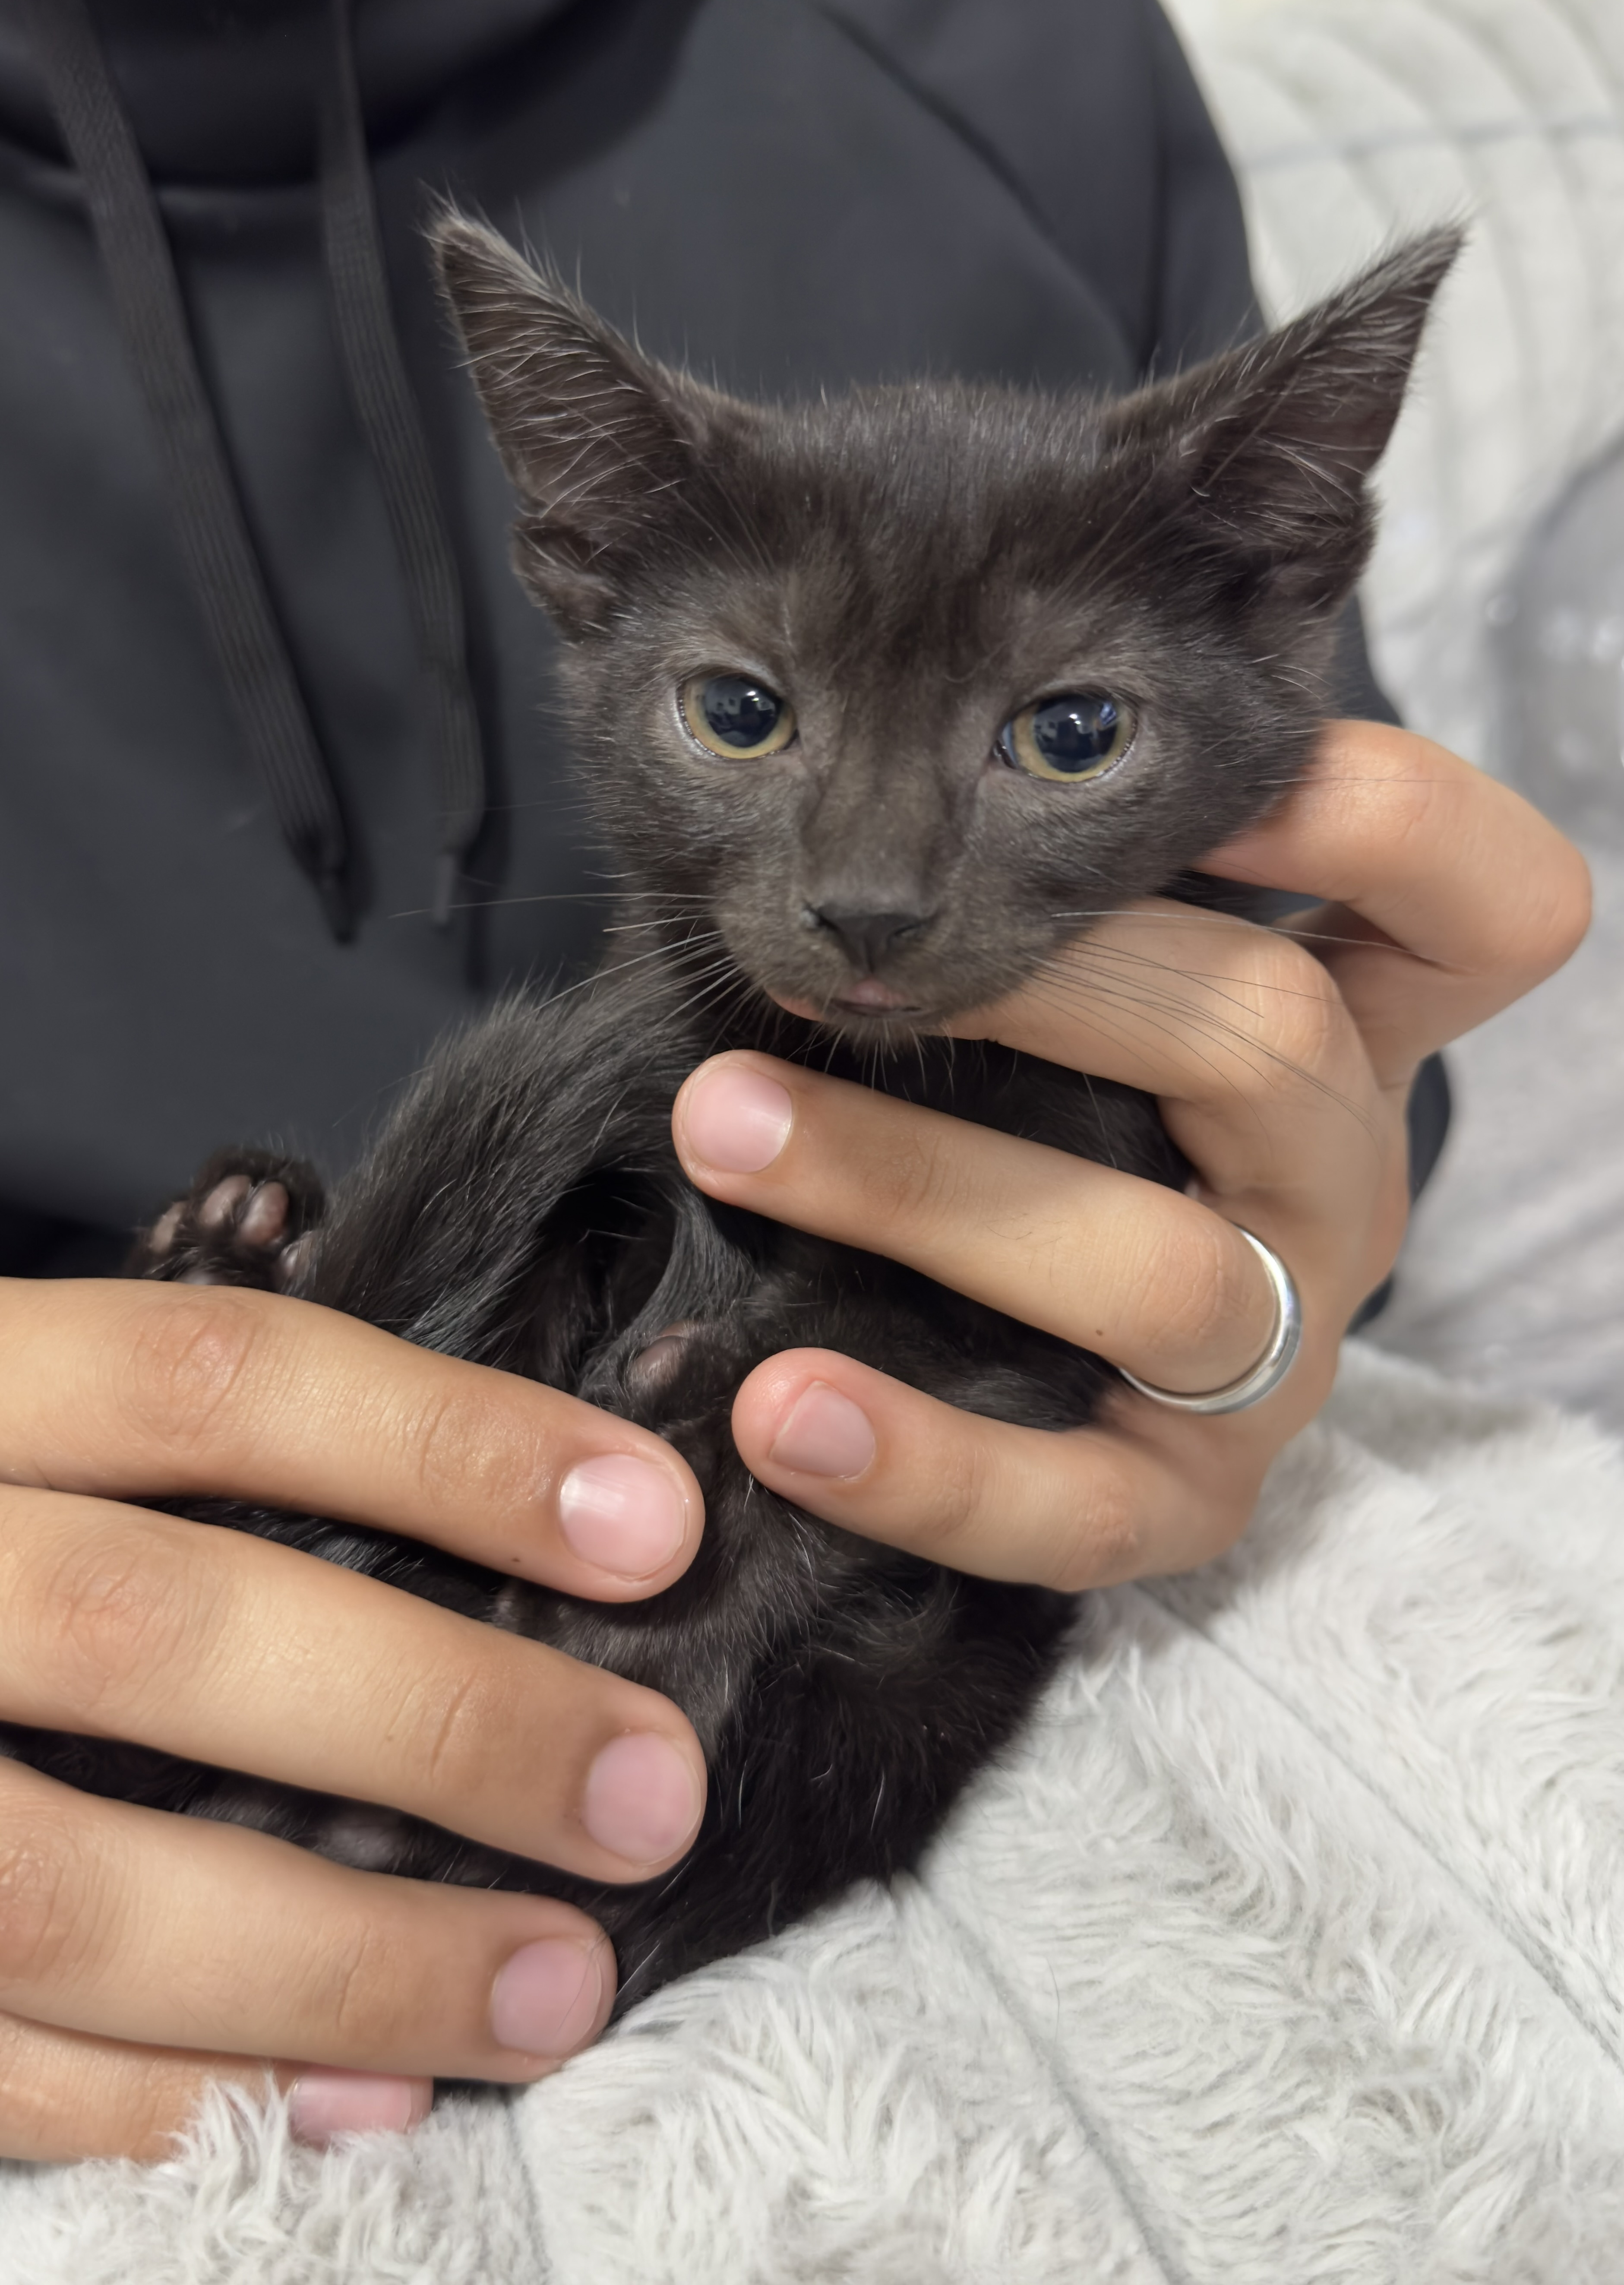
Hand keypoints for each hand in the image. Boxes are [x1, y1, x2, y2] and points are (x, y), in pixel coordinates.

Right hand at [0, 1285, 706, 2160]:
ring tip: (556, 1993)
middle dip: (433, 1718)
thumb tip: (504, 1524)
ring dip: (342, 1958)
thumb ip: (187, 1461)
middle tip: (645, 1795)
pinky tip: (352, 2107)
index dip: (442, 1445)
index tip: (647, 1527)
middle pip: (159, 1627)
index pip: (211, 1377)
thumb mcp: (13, 1427)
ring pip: (72, 1884)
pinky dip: (166, 2099)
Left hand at [672, 722, 1590, 1587]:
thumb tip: (894, 809)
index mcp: (1343, 1047)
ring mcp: (1275, 1355)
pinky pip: (1077, 1507)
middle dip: (1041, 981)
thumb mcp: (1075, 1009)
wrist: (1006, 1386)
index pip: (1482, 912)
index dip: (1383, 821)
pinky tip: (776, 1412)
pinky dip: (918, 1462)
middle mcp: (1334, 1188)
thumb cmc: (1029, 1129)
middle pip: (1269, 1041)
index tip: (1211, 777)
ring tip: (725, 1131)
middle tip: (834, 963)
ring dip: (918, 1189)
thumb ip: (1056, 902)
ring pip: (1157, 1271)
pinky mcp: (1184, 1505)